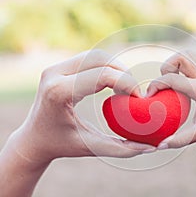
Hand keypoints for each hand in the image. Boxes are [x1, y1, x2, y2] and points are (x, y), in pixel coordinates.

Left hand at [9, 49, 154, 163]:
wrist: (34, 138)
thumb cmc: (61, 144)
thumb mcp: (92, 147)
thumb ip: (122, 148)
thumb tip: (151, 148)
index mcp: (59, 92)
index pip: (102, 75)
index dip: (127, 83)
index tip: (138, 98)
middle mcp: (54, 74)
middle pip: (100, 58)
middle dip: (124, 72)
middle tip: (133, 92)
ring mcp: (55, 68)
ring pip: (96, 55)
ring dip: (116, 68)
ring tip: (124, 89)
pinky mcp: (58, 67)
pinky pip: (89, 59)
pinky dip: (106, 67)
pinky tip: (113, 83)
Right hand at [147, 51, 195, 148]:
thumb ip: (180, 140)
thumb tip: (160, 145)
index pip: (173, 79)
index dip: (156, 85)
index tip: (149, 97)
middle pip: (181, 58)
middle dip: (165, 67)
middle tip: (161, 84)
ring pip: (185, 54)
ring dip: (172, 63)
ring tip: (167, 80)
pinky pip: (189, 59)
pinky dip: (178, 64)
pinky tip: (175, 78)